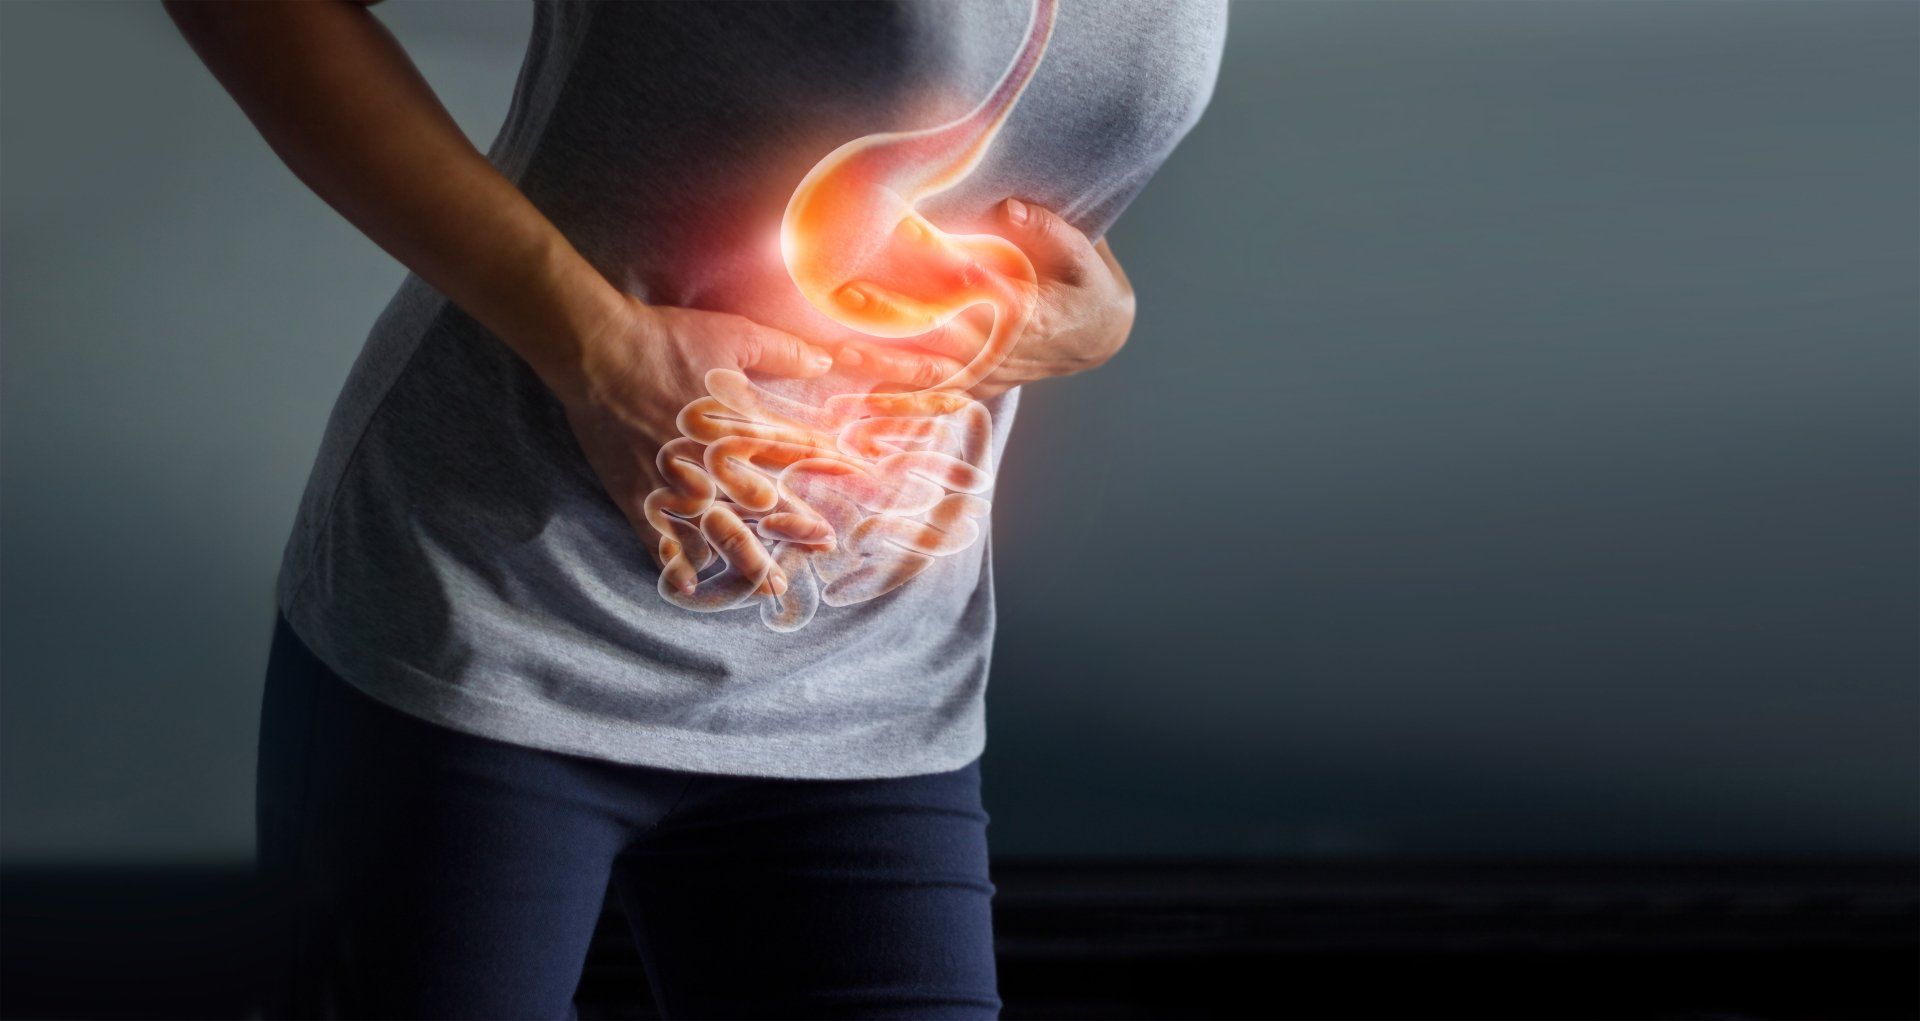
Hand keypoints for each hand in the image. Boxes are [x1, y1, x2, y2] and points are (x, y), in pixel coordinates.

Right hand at [541, 295, 835, 595]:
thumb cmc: (665, 339)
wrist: (599, 352)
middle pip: (767, 506)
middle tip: (824, 547)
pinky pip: (660, 540)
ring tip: (773, 586)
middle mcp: (715, 465)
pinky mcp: (639, 495)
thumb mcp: (734, 334)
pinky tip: (692, 587)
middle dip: (799, 528)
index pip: (798, 452)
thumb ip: (783, 351)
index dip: (831, 465)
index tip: (859, 478)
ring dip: (750, 562)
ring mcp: (676, 485)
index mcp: (741, 427)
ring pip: (721, 534)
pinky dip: (675, 565)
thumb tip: (826, 360)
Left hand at [832, 198, 1136, 398]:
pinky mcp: (980, 386)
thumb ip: (1047, 228)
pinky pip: (935, 399)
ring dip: (883, 365)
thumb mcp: (1082, 252)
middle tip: (847, 295)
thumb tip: (1009, 206)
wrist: (1099, 334)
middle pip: (939, 332)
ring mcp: (989, 373)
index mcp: (1028, 311)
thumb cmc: (1086, 284)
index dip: (938, 263)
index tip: (901, 236)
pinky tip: (860, 403)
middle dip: (891, 315)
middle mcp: (1003, 349)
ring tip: (838, 353)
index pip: (976, 286)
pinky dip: (901, 404)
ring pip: (930, 373)